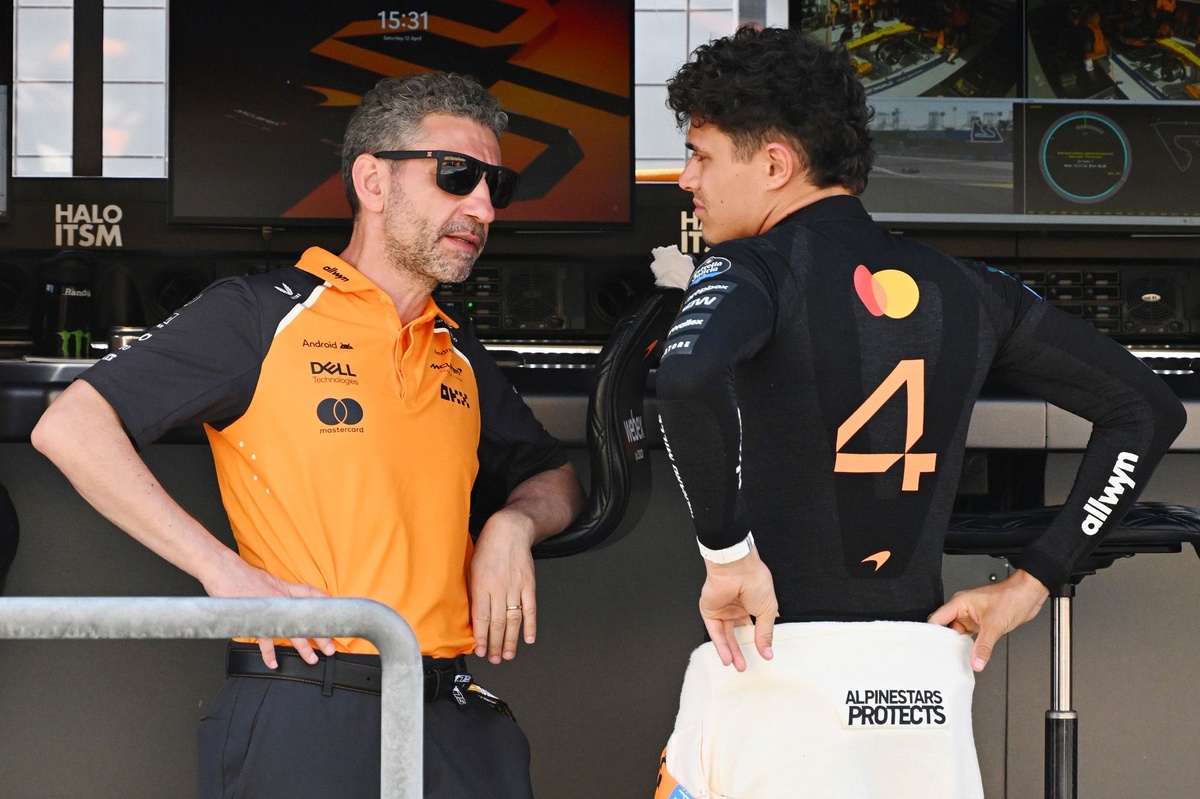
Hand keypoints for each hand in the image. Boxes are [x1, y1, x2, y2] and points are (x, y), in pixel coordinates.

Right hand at [204, 555, 335, 668]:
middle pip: (307, 619)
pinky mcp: (257, 620)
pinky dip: (269, 653)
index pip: (311, 594)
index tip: (338, 613)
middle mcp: (282, 600)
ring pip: (292, 632)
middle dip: (321, 634)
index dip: (326, 603)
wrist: (224, 571)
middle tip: (332, 648)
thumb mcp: (266, 579)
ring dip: (303, 647)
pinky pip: (265, 641)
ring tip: (312, 659)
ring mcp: (271, 611)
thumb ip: (275, 591)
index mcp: (285, 589)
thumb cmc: (241, 575)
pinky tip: (274, 663)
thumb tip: (278, 598)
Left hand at [469, 511, 537, 663]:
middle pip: (497, 623)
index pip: (481, 618)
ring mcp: (516, 587)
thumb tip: (472, 616)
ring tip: (507, 655)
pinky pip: (530, 609)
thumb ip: (472, 592)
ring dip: (510, 640)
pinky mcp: (529, 585)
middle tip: (493, 658)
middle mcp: (499, 588)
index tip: (479, 650)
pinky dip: (530, 625)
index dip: (480, 637)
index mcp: (482, 584)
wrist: (510, 530)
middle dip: (494, 644)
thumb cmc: (487, 548)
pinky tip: (528, 639)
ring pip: (513, 620)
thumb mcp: (471, 568)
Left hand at [699, 548, 778, 671]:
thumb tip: (768, 653)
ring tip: (738, 666)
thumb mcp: (767, 611)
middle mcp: (737, 608)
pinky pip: (715, 632)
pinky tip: (727, 658)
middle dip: (741, 650)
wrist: (736, 568)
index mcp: (753, 604)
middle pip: (738, 633)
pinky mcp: (710, 611)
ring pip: (726, 635)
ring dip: (731, 651)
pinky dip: (720, 646)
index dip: (759, 640)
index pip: (755, 626)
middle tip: (746, 666)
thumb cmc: (756, 582)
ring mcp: (723, 609)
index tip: (763, 654)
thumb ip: (765, 633)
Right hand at [927, 568, 1049, 671]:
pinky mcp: (980, 622)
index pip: (936, 619)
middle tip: (943, 657)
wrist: (1028, 594)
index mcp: (959, 603)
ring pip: (958, 634)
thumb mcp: (995, 625)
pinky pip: (969, 636)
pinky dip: (969, 645)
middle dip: (944, 642)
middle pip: (945, 628)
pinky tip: (970, 654)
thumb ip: (983, 646)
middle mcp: (963, 609)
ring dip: (958, 645)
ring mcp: (971, 616)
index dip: (931, 634)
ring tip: (956, 658)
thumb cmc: (1011, 597)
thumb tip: (976, 662)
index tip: (930, 647)